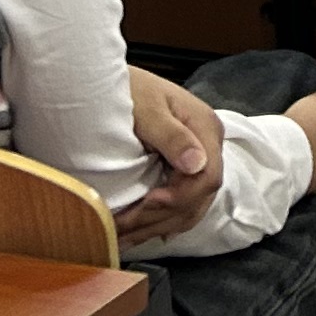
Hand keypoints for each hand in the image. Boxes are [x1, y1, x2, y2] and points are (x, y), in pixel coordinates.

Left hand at [114, 67, 226, 246]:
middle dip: (161, 217)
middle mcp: (206, 144)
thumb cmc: (127, 88)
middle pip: (199, 197)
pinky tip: (144, 231)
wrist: (108, 78)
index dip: (179, 197)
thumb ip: (172, 135)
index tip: (147, 204)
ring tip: (127, 237)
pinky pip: (181, 203)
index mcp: (203, 126)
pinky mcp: (181, 166)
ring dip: (158, 225)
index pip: (207, 176)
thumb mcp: (146, 108)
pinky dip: (161, 221)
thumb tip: (195, 164)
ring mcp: (196, 157)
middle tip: (123, 228)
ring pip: (191, 206)